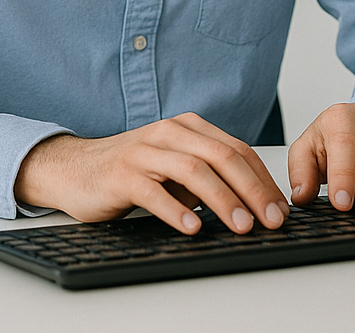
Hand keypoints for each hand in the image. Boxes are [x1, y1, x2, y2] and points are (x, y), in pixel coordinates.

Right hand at [15, 113, 289, 233]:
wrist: (74, 169)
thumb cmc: (130, 171)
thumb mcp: (174, 167)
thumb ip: (208, 176)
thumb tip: (255, 205)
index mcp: (186, 128)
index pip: (237, 150)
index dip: (263, 180)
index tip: (280, 210)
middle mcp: (167, 133)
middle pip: (221, 157)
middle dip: (252, 190)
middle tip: (270, 220)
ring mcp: (143, 152)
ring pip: (192, 170)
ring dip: (222, 200)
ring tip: (241, 226)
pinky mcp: (121, 174)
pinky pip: (153, 191)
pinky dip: (176, 210)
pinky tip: (193, 227)